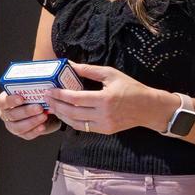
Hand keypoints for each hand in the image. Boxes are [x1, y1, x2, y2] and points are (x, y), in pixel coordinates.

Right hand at [0, 91, 60, 139]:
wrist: (46, 110)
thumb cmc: (37, 97)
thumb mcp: (34, 90)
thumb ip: (34, 85)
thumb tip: (43, 78)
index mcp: (5, 101)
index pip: (2, 102)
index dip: (10, 100)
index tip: (21, 98)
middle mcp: (6, 114)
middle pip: (12, 115)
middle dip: (26, 111)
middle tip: (39, 107)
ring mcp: (13, 125)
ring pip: (18, 127)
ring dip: (32, 122)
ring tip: (44, 116)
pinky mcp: (22, 134)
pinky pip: (27, 135)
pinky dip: (35, 131)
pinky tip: (43, 126)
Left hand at [43, 62, 171, 134]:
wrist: (148, 107)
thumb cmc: (130, 88)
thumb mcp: (110, 74)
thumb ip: (89, 70)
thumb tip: (70, 64)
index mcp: (105, 99)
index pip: (76, 98)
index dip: (60, 95)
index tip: (50, 90)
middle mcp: (103, 114)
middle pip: (72, 112)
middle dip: (57, 105)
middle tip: (46, 98)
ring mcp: (104, 124)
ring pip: (76, 123)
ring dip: (62, 115)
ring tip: (52, 106)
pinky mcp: (105, 130)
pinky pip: (84, 127)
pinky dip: (72, 121)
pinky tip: (65, 114)